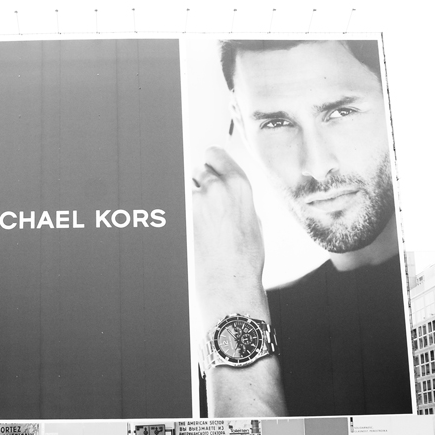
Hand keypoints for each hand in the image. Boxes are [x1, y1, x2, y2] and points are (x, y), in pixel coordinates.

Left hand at [190, 147, 268, 329]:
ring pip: (187, 187)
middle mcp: (215, 187)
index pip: (215, 154)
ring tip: (205, 221)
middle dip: (202, 182)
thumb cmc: (246, 255)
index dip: (213, 162)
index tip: (212, 168)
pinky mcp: (181, 215)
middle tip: (210, 205)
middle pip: (199, 170)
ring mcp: (194, 201)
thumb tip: (226, 187)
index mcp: (238, 184)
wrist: (229, 280)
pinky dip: (186, 213)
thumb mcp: (253, 217)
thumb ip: (237, 196)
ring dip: (193, 198)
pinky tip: (196, 230)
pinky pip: (181, 205)